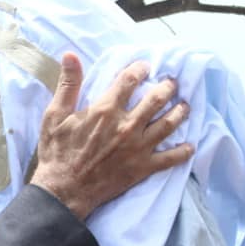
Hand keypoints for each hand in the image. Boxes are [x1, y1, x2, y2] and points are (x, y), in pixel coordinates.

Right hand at [29, 53, 191, 220]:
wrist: (64, 190)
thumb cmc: (57, 152)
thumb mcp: (55, 114)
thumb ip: (68, 84)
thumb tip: (70, 55)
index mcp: (106, 110)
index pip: (129, 81)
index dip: (139, 70)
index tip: (144, 67)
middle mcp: (127, 125)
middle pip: (156, 100)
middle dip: (167, 88)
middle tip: (172, 83)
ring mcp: (138, 147)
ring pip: (168, 124)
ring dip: (180, 112)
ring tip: (185, 105)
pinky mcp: (143, 167)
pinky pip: (170, 158)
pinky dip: (183, 152)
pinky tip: (190, 146)